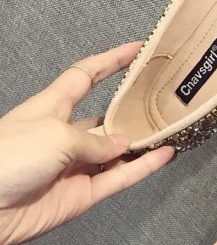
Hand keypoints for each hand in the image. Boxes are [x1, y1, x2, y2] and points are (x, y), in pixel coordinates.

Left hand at [0, 41, 173, 244]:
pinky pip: (120, 178)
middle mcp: (66, 135)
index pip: (85, 76)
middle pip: (107, 118)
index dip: (110, 61)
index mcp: (52, 107)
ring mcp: (76, 166)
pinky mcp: (83, 194)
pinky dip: (144, 168)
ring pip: (118, 151)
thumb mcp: (56, 134)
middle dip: (132, 111)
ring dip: (142, 143)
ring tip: (171, 130)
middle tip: (163, 101)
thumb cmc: (7, 158)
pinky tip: (164, 156)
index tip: (136, 50)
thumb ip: (96, 141)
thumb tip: (122, 146)